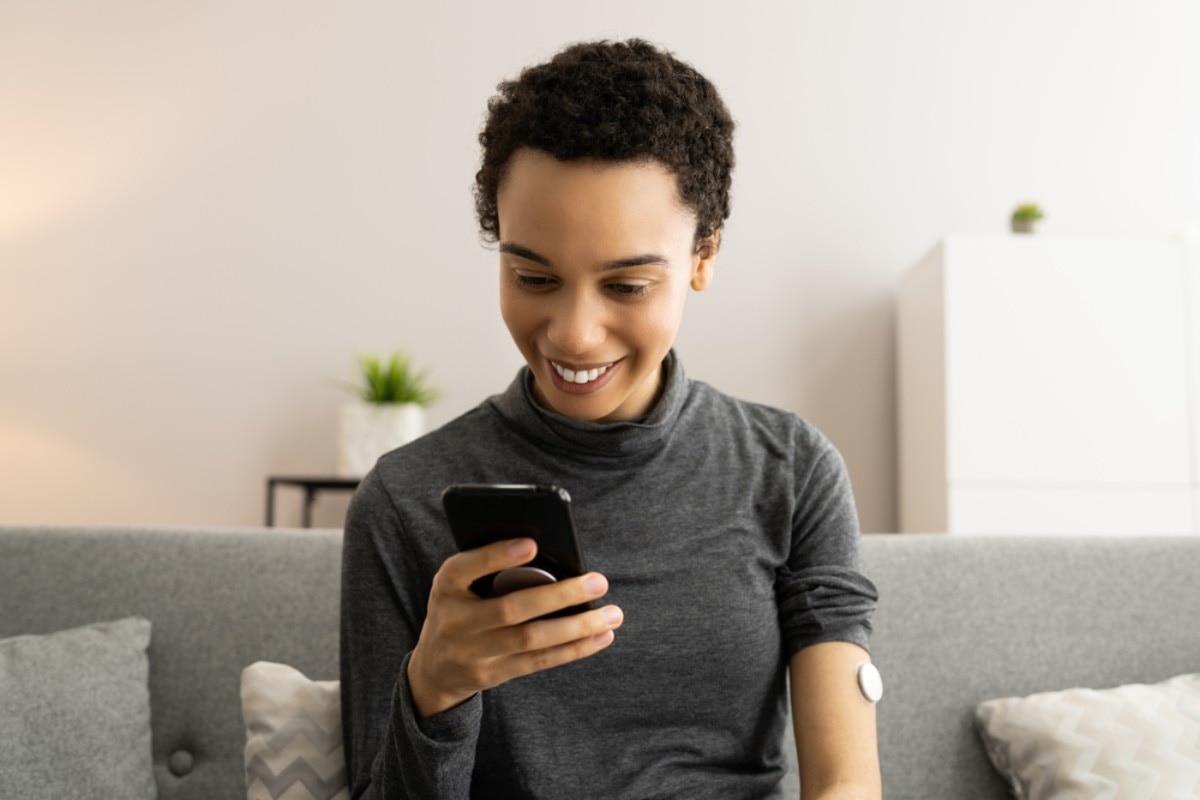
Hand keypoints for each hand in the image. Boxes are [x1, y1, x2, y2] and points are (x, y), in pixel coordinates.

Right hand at [407, 538, 622, 716]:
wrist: (434, 668)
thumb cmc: (459, 607)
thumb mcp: (458, 583)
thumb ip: (488, 567)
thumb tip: (549, 552)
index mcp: (446, 586)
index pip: (466, 568)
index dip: (497, 556)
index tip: (532, 544)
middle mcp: (456, 621)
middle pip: (512, 609)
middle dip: (560, 595)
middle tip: (599, 581)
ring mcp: (474, 653)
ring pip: (532, 640)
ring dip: (578, 627)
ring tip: (612, 614)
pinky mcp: (493, 675)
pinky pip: (539, 661)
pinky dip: (573, 649)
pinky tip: (600, 637)